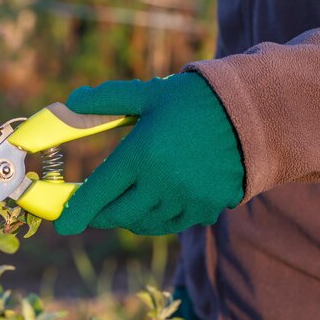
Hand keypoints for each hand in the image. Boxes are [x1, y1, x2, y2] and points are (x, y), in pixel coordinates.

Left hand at [54, 72, 244, 235]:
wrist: (256, 113)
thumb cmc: (196, 100)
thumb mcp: (148, 94)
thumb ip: (107, 100)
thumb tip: (71, 101)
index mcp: (141, 155)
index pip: (99, 192)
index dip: (77, 211)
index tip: (63, 225)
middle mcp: (161, 183)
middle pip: (118, 214)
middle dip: (99, 215)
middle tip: (91, 211)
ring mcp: (186, 199)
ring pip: (144, 223)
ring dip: (127, 218)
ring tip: (122, 207)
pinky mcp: (206, 208)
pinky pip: (171, 224)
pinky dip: (155, 220)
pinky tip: (153, 207)